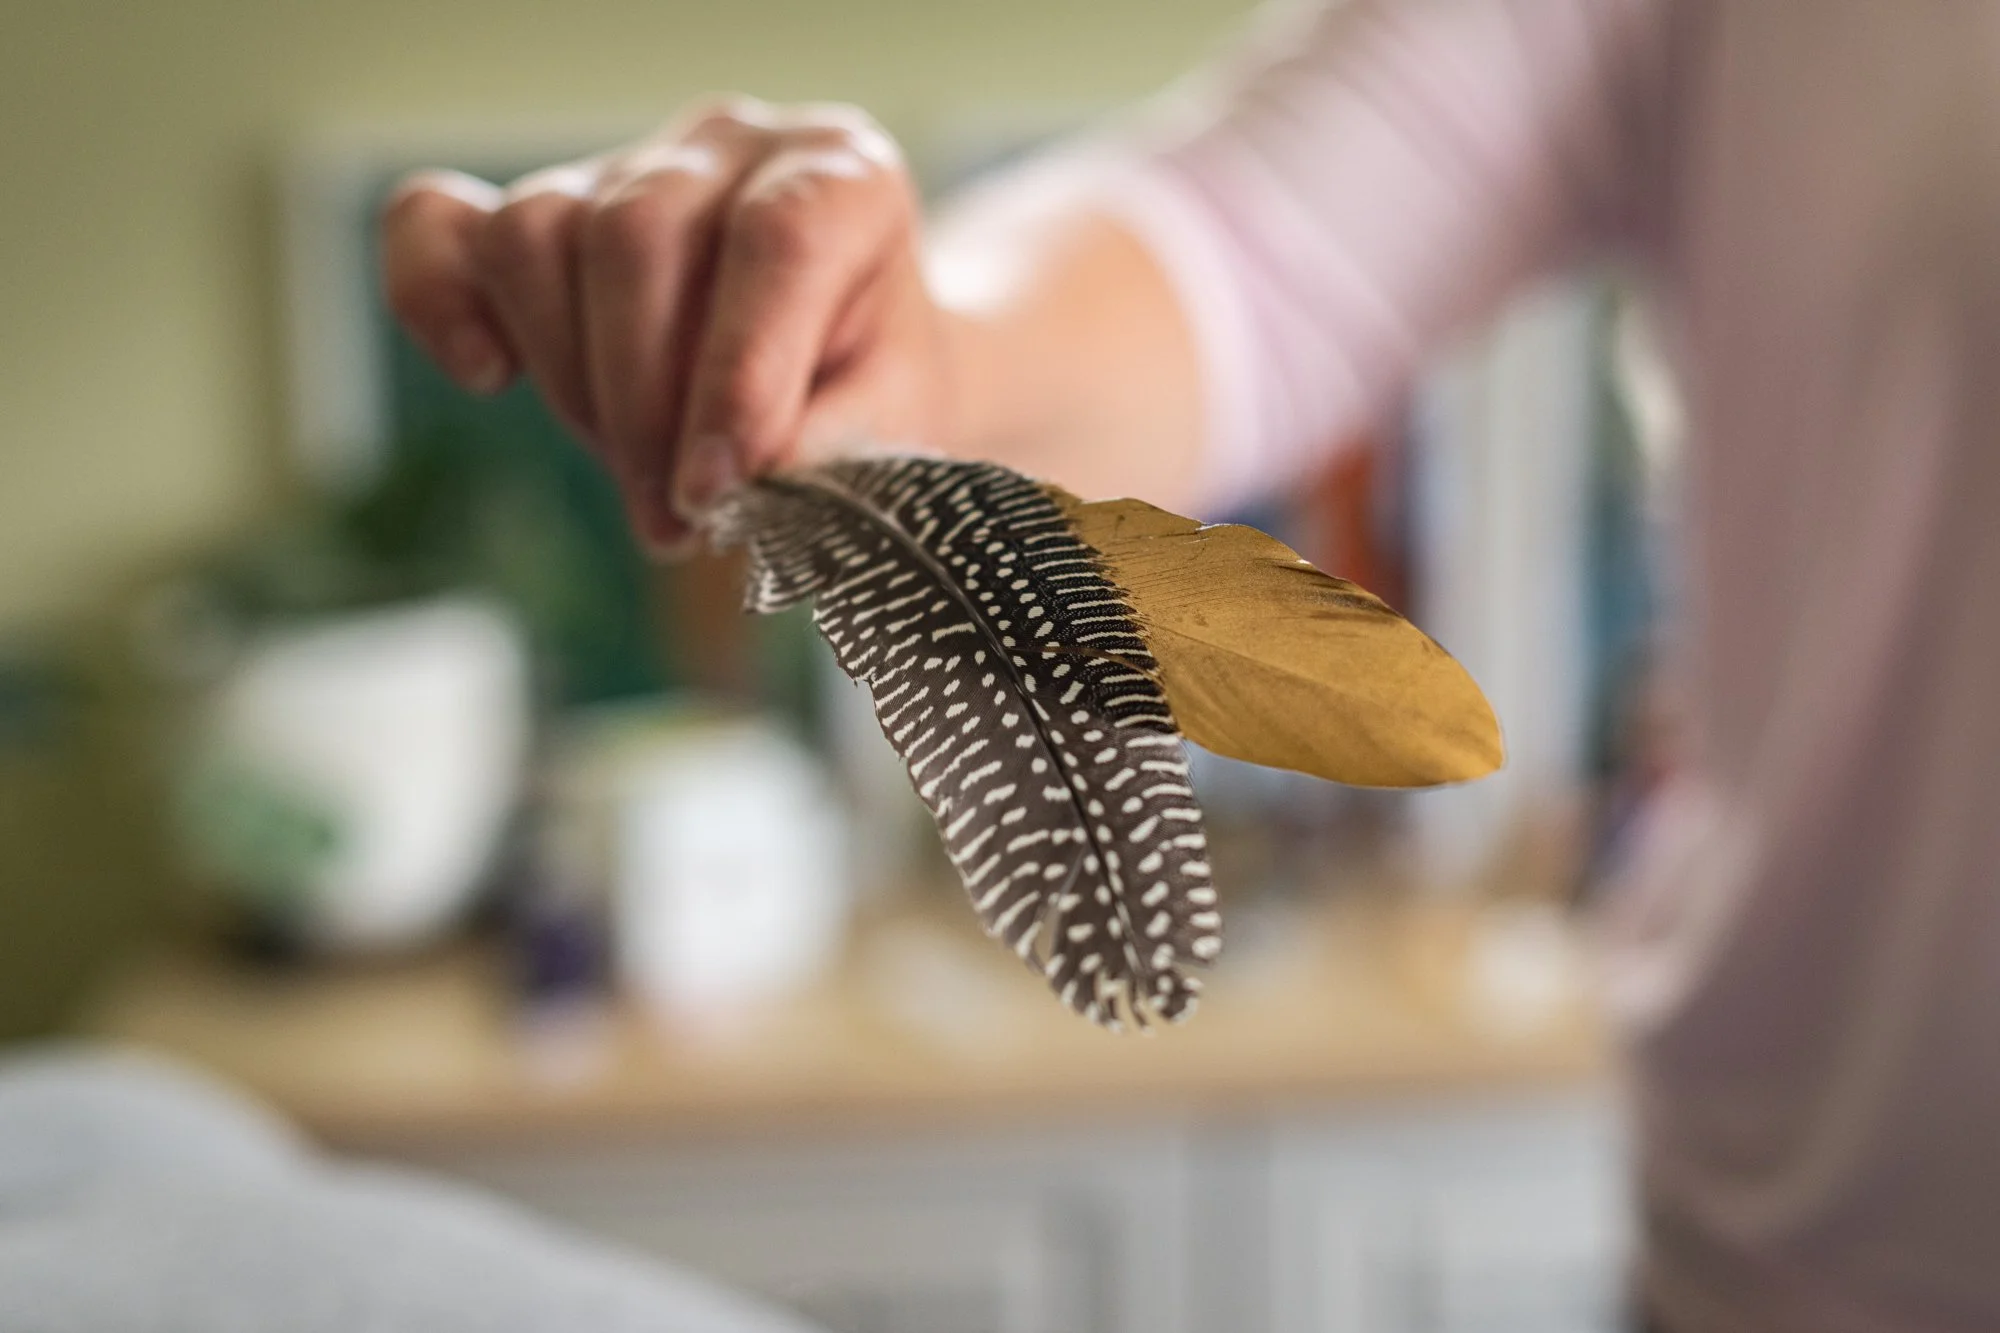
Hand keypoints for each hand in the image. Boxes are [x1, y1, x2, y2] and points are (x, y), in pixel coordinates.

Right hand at [379, 97, 953, 550]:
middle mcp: (731, 148)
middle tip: (675, 522)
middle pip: (636, 238)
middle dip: (643, 406)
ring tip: (636, 472)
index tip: (715, 490)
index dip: (733, 374)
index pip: (774, 241)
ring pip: (541, 237)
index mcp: (841, 177)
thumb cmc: (876, 394)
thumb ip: (832, 448)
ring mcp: (628, 168)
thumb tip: (735, 483)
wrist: (858, 372)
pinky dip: (436, 298)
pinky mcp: (544, 214)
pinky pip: (440, 224)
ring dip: (573, 383)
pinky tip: (485, 375)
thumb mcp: (896, 427)